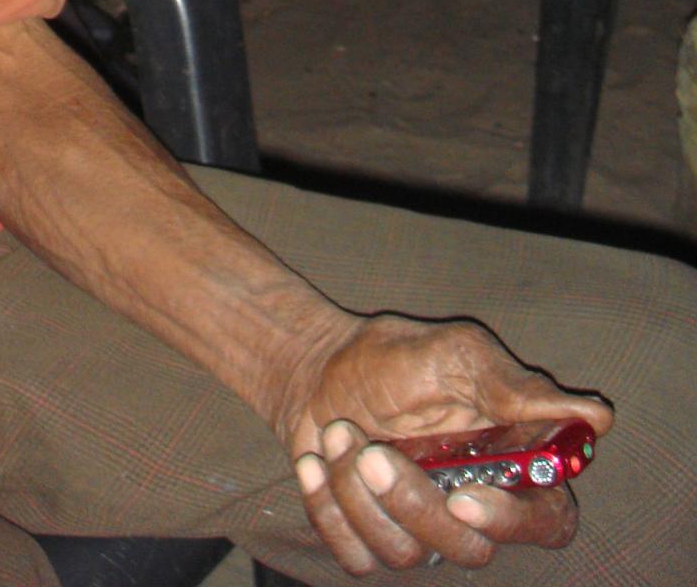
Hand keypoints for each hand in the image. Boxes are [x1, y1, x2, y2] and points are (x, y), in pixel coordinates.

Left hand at [276, 312, 612, 574]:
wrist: (318, 367)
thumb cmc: (397, 357)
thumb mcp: (456, 354)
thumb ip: (516, 388)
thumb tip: (596, 417)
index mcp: (512, 465)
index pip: (548, 523)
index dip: (514, 523)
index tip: (465, 496)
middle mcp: (473, 507)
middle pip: (469, 550)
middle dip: (412, 501)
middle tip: (371, 448)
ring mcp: (421, 531)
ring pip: (406, 555)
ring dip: (359, 492)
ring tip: (340, 433)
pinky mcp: (372, 542)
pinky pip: (357, 559)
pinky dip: (328, 508)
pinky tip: (317, 461)